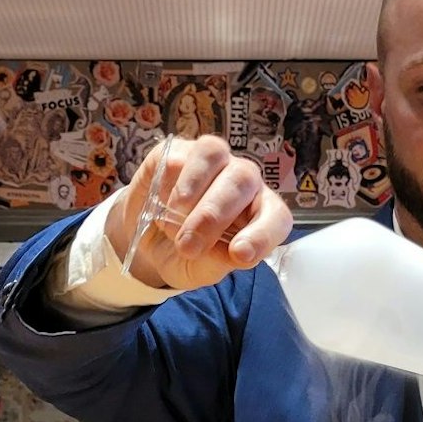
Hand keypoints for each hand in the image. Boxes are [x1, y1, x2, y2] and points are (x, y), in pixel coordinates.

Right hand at [109, 135, 291, 291]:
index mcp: (258, 213)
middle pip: (243, 180)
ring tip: (172, 223)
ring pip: (214, 155)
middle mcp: (242, 182)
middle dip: (213, 215)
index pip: (276, 215)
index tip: (240, 255)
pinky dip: (167, 184)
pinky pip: (178, 156)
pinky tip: (159, 204)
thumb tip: (231, 254)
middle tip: (188, 246)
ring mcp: (213, 161)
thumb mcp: (199, 271)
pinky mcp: (179, 150)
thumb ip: (217, 263)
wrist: (146, 241)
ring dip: (192, 191)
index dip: (262, 233)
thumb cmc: (183, 256)